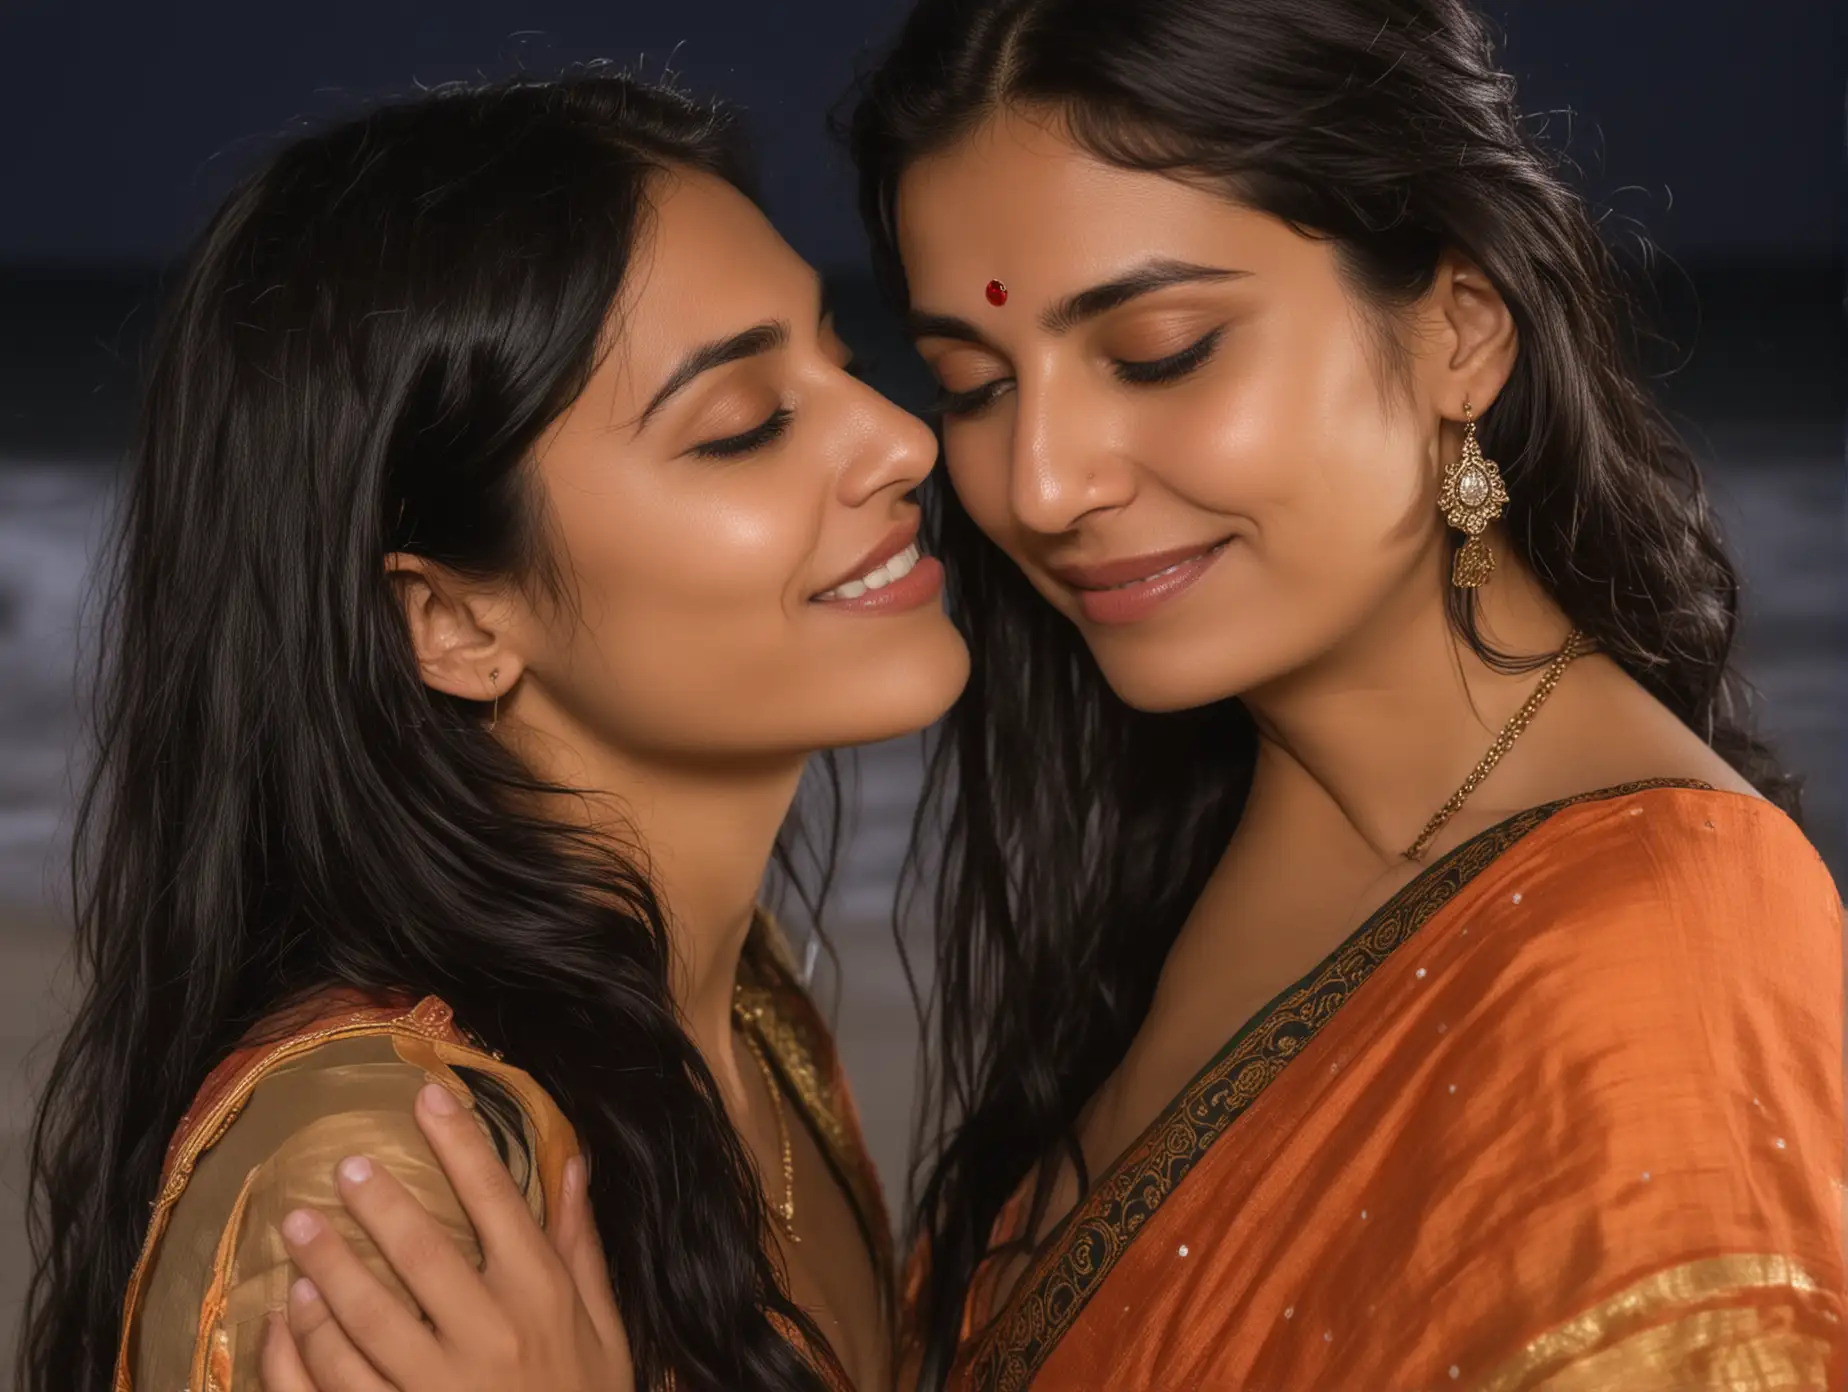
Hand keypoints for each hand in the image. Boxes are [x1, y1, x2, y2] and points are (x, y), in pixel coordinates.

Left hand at [260, 1082, 632, 1391]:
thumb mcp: (604, 1326)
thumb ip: (579, 1245)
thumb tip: (571, 1160)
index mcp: (542, 1296)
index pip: (498, 1199)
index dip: (461, 1141)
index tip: (427, 1094)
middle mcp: (493, 1336)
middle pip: (420, 1251)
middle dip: (375, 1201)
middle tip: (339, 1167)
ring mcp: (441, 1390)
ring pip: (365, 1320)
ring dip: (326, 1270)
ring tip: (299, 1233)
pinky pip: (337, 1385)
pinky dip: (304, 1348)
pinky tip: (287, 1314)